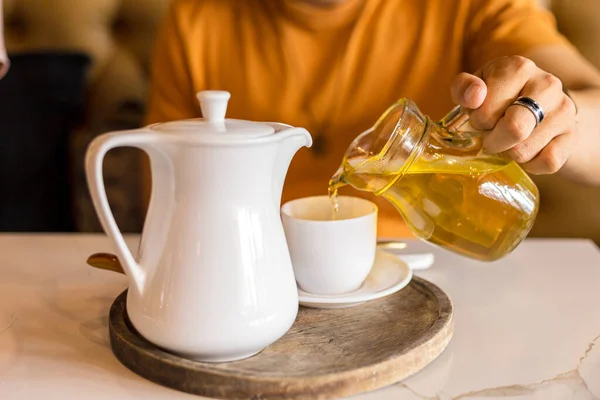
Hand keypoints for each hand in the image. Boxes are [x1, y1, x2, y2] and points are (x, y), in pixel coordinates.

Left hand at [450, 55, 577, 173]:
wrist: (539, 104)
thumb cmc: (498, 96)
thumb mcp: (475, 86)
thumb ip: (464, 87)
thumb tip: (474, 97)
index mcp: (518, 68)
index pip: (487, 112)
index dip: (477, 122)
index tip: (480, 119)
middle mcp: (547, 84)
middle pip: (514, 129)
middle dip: (493, 141)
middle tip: (491, 136)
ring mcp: (564, 110)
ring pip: (525, 151)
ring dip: (509, 153)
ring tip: (509, 141)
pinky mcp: (573, 134)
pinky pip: (548, 162)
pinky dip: (531, 165)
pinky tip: (526, 152)